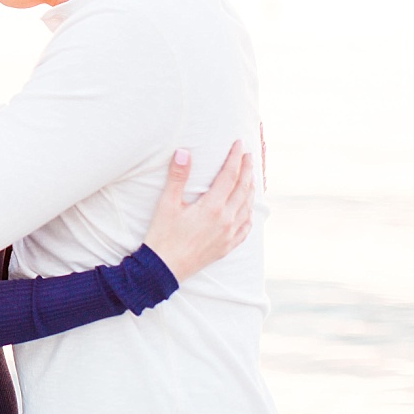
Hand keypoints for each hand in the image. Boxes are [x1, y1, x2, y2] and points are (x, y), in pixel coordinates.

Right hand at [142, 141, 254, 282]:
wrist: (164, 269)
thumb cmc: (163, 235)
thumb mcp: (167, 204)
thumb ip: (177, 177)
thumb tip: (184, 152)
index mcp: (212, 207)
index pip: (229, 176)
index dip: (235, 158)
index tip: (239, 144)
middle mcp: (226, 220)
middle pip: (243, 189)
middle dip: (247, 170)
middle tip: (248, 156)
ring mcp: (229, 235)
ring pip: (247, 207)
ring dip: (250, 189)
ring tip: (250, 178)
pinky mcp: (227, 246)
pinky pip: (246, 227)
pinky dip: (249, 213)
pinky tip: (248, 210)